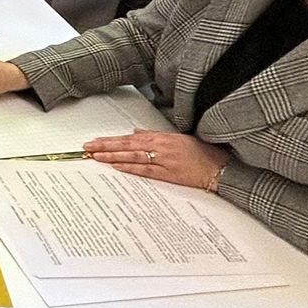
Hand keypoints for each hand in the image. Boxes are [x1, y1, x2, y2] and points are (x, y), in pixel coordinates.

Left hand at [83, 129, 231, 192]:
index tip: (97, 140)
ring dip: (113, 157)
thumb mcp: (178, 139)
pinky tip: (117, 167)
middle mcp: (162, 146)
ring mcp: (164, 160)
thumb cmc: (202, 153)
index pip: (131, 138)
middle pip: (128, 145)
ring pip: (133, 157)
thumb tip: (136, 133)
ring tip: (96, 156)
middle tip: (88, 147)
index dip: (112, 139)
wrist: (220, 168)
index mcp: (163, 137)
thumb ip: (155, 136)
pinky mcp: (169, 174)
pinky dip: (130, 168)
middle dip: (106, 146)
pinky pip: (146, 170)